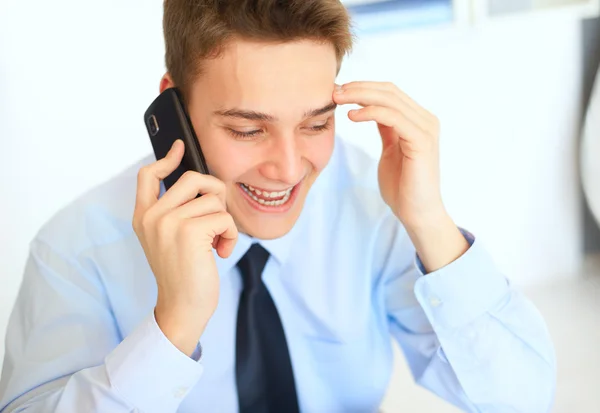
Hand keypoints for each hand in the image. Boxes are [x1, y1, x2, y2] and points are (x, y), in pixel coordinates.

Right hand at [132, 139, 237, 355]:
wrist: (182, 307)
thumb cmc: (183, 274)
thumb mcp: (169, 240)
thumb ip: (175, 212)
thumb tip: (202, 185)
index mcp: (143, 217)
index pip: (148, 176)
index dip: (166, 159)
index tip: (179, 147)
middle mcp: (152, 216)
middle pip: (193, 179)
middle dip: (216, 194)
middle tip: (218, 218)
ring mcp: (168, 222)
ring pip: (214, 199)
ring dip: (224, 222)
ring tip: (216, 243)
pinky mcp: (189, 231)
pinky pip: (224, 217)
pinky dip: (230, 235)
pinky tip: (221, 251)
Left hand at [334, 81, 468, 271]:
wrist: (416, 213)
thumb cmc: (402, 186)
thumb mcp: (391, 150)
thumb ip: (386, 128)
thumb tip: (368, 109)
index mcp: (418, 120)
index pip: (389, 93)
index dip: (363, 87)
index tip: (338, 91)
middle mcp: (425, 120)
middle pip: (389, 91)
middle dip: (358, 88)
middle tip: (334, 91)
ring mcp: (426, 129)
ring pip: (390, 100)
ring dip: (360, 96)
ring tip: (338, 99)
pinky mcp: (421, 141)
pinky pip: (393, 117)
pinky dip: (371, 112)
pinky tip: (352, 116)